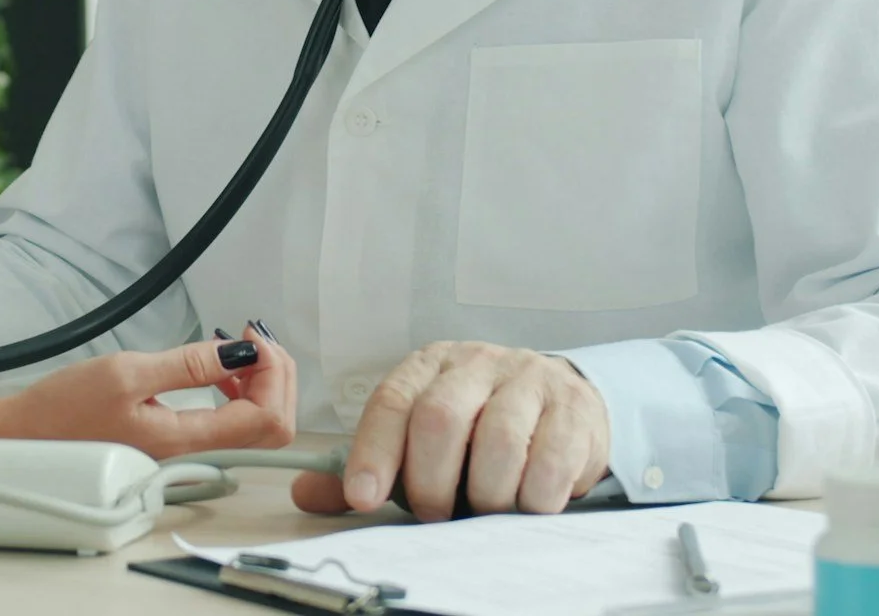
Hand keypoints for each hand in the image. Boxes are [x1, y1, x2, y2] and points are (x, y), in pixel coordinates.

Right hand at [2, 328, 296, 459]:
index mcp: (186, 438)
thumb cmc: (65, 409)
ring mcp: (190, 448)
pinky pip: (231, 422)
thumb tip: (241, 354)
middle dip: (278, 376)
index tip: (251, 338)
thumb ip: (186, 365)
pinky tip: (217, 367)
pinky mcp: (180, 440)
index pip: (265, 418)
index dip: (273, 374)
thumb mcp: (126, 373)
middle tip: (254, 338)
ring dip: (262, 381)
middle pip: (273, 425)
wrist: (29, 438)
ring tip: (237, 348)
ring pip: (257, 424)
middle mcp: (195, 450)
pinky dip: (240, 389)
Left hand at [293, 341, 609, 519]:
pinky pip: (551, 458)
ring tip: (485, 510)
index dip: (373, 453)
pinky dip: (534, 495)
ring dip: (486, 493)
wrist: (563, 400)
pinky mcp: (573, 407)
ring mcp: (528, 379)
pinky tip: (528, 503)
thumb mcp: (423, 438)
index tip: (363, 498)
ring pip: (498, 440)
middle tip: (434, 514)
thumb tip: (306, 495)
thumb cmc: (480, 426)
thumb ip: (372, 467)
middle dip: (430, 482)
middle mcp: (476, 363)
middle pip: (439, 418)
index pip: (391, 402)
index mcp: (429, 366)